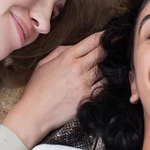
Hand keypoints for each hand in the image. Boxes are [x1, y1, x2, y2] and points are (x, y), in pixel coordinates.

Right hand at [2, 32, 102, 148]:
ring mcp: (85, 83)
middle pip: (102, 53)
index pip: (92, 41)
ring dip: (109, 67)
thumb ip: (60, 51)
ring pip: (106, 69)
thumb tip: (74, 46)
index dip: (103, 36)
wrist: (35, 113)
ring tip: (112, 65)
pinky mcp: (89, 97)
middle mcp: (78, 68)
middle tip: (115, 49)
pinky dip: (106, 82)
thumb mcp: (44, 64)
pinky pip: (104, 86)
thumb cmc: (37, 89)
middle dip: (109, 50)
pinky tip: (106, 81)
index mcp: (67, 57)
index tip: (108, 36)